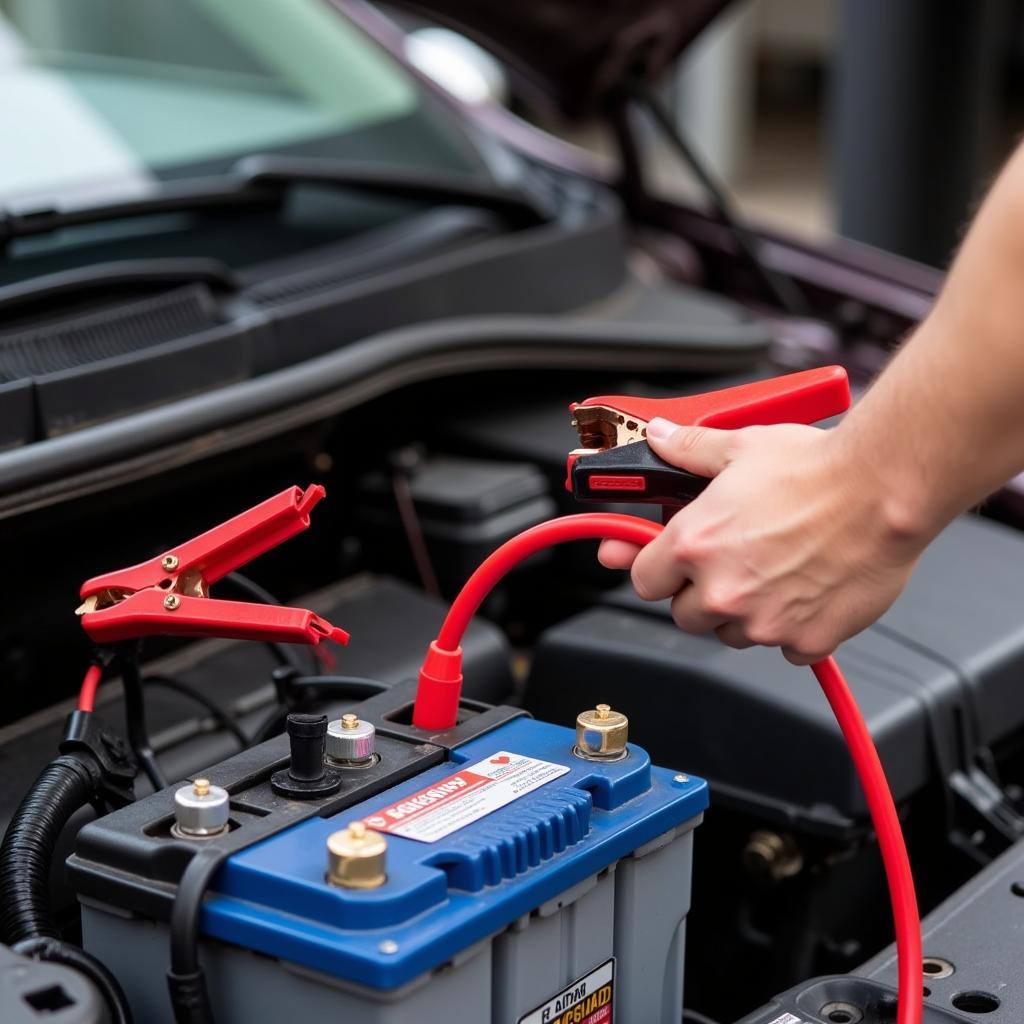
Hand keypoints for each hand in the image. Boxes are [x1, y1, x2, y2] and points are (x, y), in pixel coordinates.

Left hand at [598, 417, 923, 663]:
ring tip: (775, 571)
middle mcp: (723, 590)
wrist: (886, 489)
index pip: (644, 580)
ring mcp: (765, 621)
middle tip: (732, 563)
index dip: (658, 568)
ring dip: (745, 613)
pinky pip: (786, 649)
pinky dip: (793, 629)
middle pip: (685, 614)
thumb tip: (661, 438)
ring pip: (733, 634)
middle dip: (701, 592)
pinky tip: (807, 590)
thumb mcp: (740, 447)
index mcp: (694, 544)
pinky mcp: (807, 640)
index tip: (671, 562)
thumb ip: (689, 449)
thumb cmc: (818, 469)